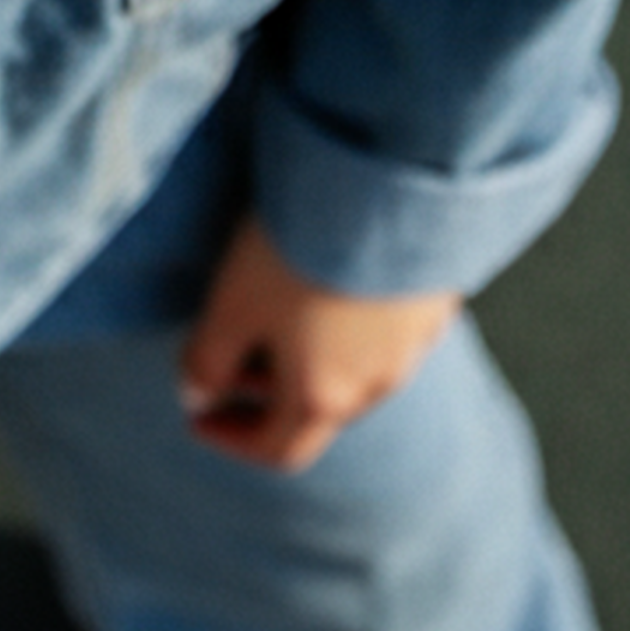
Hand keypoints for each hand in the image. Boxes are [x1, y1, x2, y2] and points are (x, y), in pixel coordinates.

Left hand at [175, 217, 460, 474]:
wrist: (387, 182)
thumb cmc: (302, 247)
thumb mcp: (233, 303)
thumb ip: (208, 359)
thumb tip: (196, 397)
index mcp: (326, 396)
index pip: (278, 449)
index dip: (231, 437)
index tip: (199, 416)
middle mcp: (377, 384)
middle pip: (315, 410)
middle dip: (264, 391)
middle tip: (227, 355)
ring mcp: (412, 345)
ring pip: (351, 370)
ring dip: (308, 356)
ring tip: (273, 308)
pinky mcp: (433, 301)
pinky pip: (384, 330)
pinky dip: (346, 325)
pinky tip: (327, 276)